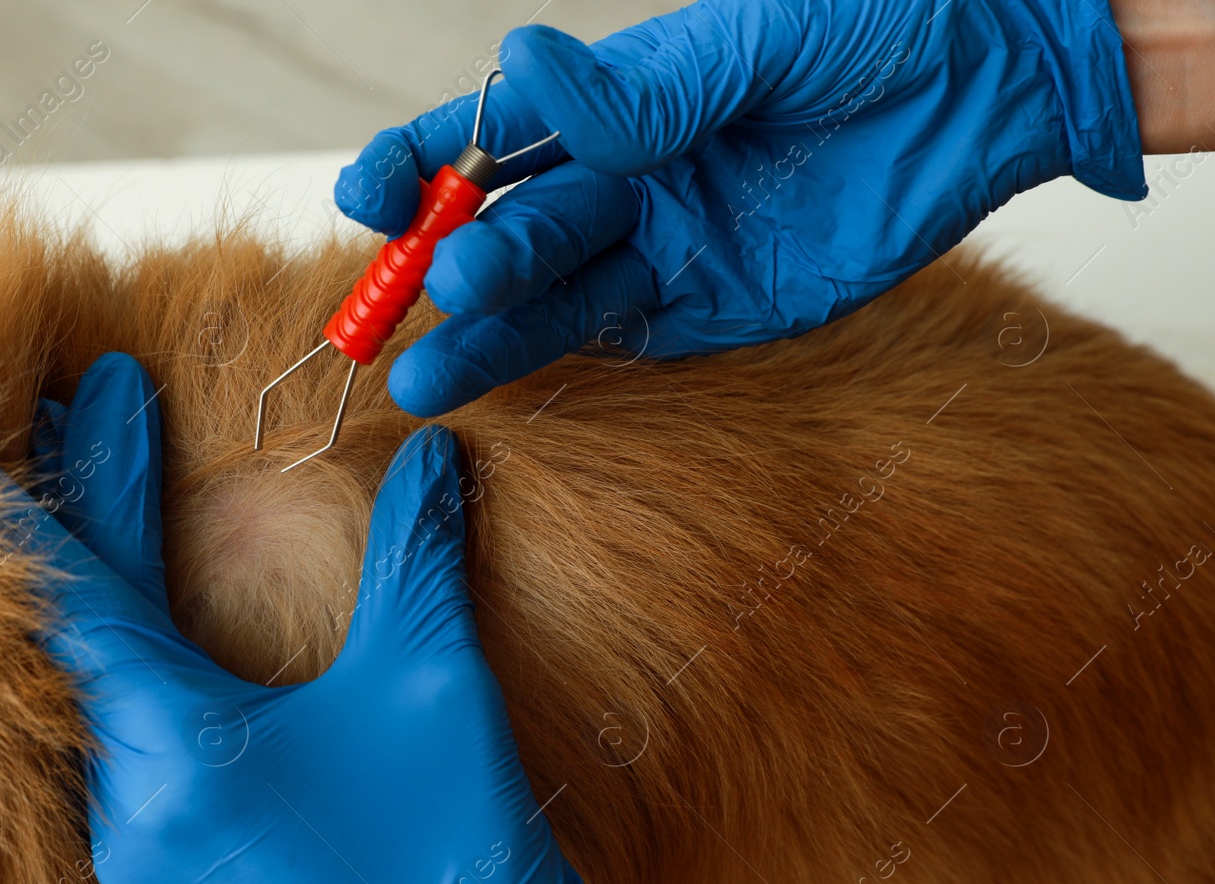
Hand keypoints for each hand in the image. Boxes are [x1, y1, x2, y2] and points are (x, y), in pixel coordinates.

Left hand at [20, 352, 718, 883]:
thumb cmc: (451, 848)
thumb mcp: (434, 681)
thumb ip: (418, 552)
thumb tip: (438, 451)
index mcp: (184, 748)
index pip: (90, 589)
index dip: (87, 481)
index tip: (79, 393)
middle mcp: (133, 803)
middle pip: (84, 630)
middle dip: (95, 514)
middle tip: (93, 412)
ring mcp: (139, 849)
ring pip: (92, 689)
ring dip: (104, 590)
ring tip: (108, 495)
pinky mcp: (165, 873)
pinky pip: (116, 743)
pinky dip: (127, 664)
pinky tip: (145, 618)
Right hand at [335, 0, 1147, 417]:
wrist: (986, 82)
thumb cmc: (868, 28)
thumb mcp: (748, 46)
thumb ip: (639, 91)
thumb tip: (518, 67)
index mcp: (610, 101)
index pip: (490, 135)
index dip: (418, 162)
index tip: (368, 193)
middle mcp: (622, 179)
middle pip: (513, 227)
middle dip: (458, 260)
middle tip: (430, 291)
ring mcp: (662, 247)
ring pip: (552, 297)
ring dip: (488, 333)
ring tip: (424, 376)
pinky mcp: (711, 307)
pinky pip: (620, 335)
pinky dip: (558, 356)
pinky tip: (501, 378)